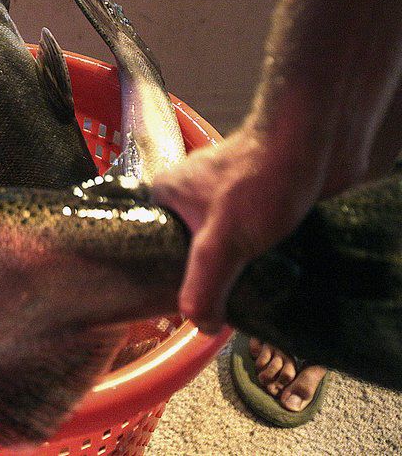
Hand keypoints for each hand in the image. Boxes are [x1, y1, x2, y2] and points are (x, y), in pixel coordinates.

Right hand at [151, 122, 324, 333]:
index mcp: (165, 194)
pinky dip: (254, 254)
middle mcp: (189, 191)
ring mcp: (223, 194)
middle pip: (186, 247)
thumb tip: (200, 325)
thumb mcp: (220, 243)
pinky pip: (245, 234)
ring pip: (219, 242)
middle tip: (214, 305)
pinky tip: (265, 271)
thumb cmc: (259, 182)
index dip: (161, 276)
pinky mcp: (255, 197)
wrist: (316, 141)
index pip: (150, 245)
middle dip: (203, 274)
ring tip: (241, 293)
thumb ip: (204, 286)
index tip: (177, 303)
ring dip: (232, 265)